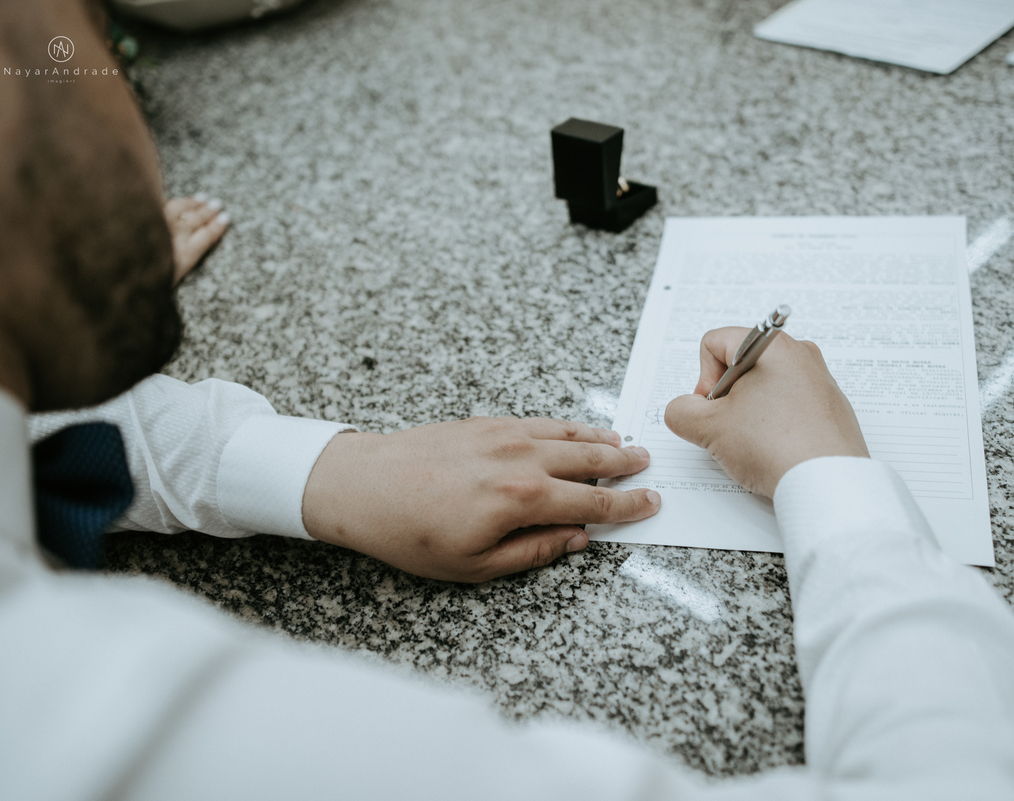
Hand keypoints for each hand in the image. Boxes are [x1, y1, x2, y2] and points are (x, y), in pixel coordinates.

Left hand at [301, 417, 658, 581]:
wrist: (363, 485)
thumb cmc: (411, 532)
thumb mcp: (475, 565)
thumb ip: (534, 551)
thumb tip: (576, 540)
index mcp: (522, 500)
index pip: (592, 502)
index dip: (626, 506)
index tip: (650, 503)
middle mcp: (520, 460)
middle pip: (589, 460)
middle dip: (623, 464)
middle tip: (648, 466)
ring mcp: (504, 435)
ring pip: (568, 434)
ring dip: (600, 439)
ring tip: (624, 443)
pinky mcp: (486, 423)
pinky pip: (540, 421)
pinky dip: (566, 426)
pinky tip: (575, 430)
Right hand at [664, 329, 867, 497]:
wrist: (827, 483)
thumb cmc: (778, 446)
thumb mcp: (709, 428)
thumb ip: (681, 411)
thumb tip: (683, 409)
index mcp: (773, 346)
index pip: (716, 342)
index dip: (703, 377)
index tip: (712, 407)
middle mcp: (801, 356)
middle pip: (741, 366)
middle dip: (727, 397)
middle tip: (730, 427)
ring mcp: (819, 383)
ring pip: (765, 388)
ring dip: (749, 413)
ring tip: (754, 442)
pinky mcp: (829, 410)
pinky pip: (788, 408)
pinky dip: (774, 425)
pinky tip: (775, 450)